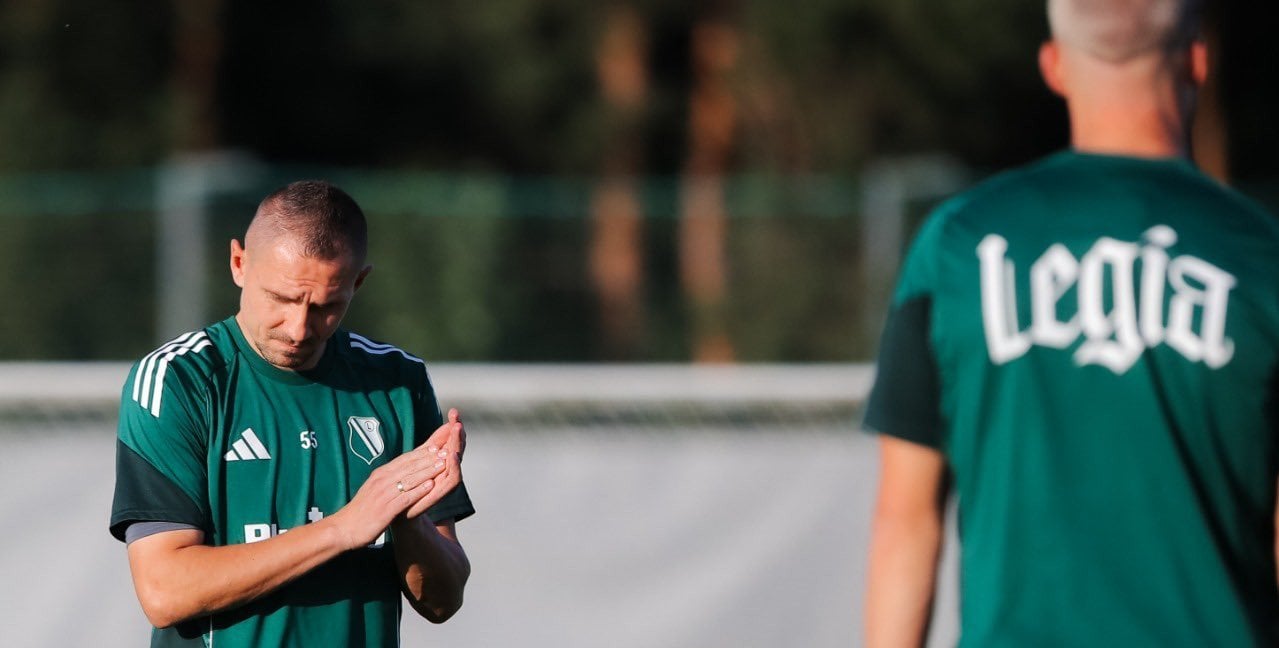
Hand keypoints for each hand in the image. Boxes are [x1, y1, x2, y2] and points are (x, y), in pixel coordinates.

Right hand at [327, 442, 448, 549]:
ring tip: (443, 464)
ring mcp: (384, 494)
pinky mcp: (386, 509)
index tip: (437, 445)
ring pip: (409, 478)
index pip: (404, 459)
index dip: (422, 452)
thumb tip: (403, 469)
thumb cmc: (363, 509)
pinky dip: (419, 490)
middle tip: (446, 449)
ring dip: (427, 470)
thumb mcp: (375, 488)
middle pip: (409, 465)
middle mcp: (382, 480)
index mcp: (381, 474)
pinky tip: (431, 486)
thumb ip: (388, 478)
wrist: (344, 528)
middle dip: (429, 457)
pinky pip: (405, 497)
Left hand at [404, 409, 465, 518]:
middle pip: (457, 449)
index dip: (452, 427)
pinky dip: (453, 467)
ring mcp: (444, 483)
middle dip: (457, 434)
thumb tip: (446, 426)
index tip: (453, 412)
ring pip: (456, 461)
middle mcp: (446, 472)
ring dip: (457, 445)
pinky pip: (452, 480)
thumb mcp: (418, 462)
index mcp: (441, 464)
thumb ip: (432, 446)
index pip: (450, 441)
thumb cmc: (407, 488)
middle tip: (458, 420)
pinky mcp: (440, 495)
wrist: (396, 514)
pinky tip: (452, 455)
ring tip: (457, 430)